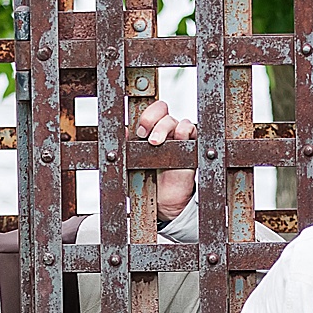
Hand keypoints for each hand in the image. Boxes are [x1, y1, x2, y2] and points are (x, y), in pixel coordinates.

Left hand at [135, 97, 196, 221]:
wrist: (164, 202)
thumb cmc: (148, 183)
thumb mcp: (132, 165)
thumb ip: (127, 149)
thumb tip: (122, 132)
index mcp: (150, 131)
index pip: (150, 111)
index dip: (145, 116)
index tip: (138, 133)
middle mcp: (164, 131)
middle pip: (161, 110)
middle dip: (151, 118)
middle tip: (144, 135)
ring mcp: (177, 137)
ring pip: (173, 120)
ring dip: (163, 128)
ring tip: (156, 144)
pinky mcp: (190, 146)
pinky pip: (189, 128)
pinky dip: (184, 130)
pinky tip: (177, 142)